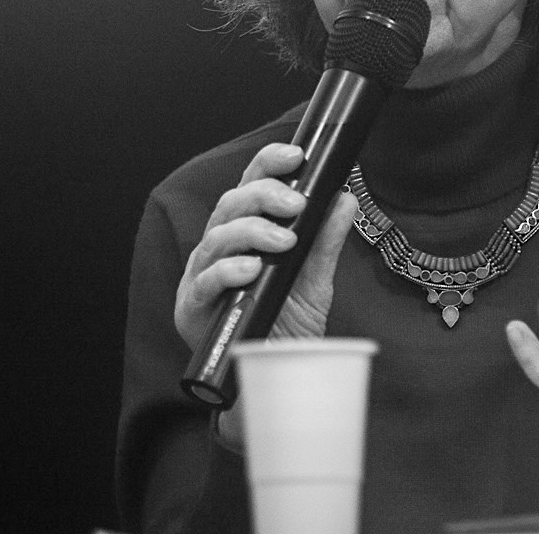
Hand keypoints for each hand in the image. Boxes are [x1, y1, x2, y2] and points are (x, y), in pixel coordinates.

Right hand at [176, 142, 357, 449]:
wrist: (273, 383)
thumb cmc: (287, 324)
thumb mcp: (314, 279)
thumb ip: (325, 240)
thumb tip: (345, 197)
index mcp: (246, 230)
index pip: (250, 184)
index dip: (269, 163)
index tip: (297, 155)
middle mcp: (220, 246)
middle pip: (231, 203)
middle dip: (265, 195)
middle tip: (297, 205)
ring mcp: (202, 276)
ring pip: (216, 236)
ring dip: (252, 231)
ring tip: (285, 241)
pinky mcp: (192, 309)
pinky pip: (202, 281)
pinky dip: (227, 271)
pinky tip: (251, 269)